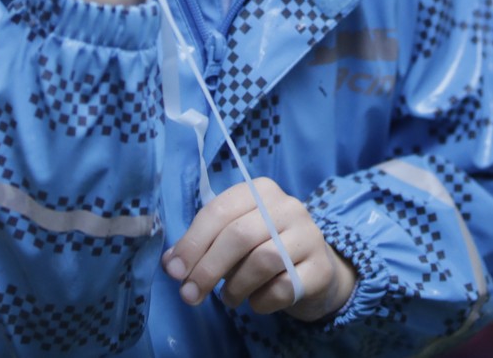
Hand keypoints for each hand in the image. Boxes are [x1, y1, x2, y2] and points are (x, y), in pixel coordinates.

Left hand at [162, 178, 356, 321]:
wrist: (315, 270)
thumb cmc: (265, 249)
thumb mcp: (234, 239)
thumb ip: (204, 244)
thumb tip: (171, 263)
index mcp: (260, 191)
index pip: (220, 211)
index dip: (193, 242)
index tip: (174, 271)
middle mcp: (288, 206)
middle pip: (239, 235)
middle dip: (208, 269)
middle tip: (190, 295)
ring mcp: (309, 235)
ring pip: (262, 260)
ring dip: (236, 287)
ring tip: (228, 299)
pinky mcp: (321, 267)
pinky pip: (283, 287)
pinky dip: (261, 301)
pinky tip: (257, 301)